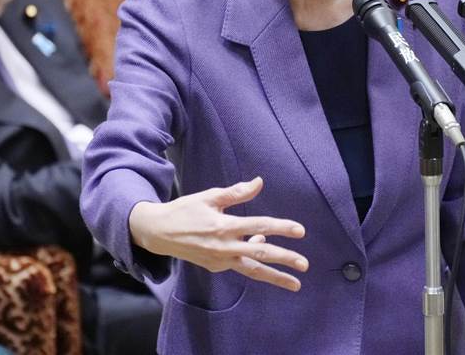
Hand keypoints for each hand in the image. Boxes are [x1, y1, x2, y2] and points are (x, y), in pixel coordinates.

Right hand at [129, 176, 307, 291]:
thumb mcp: (210, 196)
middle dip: (285, 260)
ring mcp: (220, 260)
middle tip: (305, 265)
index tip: (300, 231)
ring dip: (275, 276)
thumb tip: (259, 182)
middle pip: (261, 255)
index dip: (281, 228)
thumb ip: (236, 193)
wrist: (158, 233)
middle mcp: (224, 247)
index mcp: (225, 226)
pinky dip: (253, 260)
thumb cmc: (185, 210)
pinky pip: (240, 264)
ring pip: (253, 270)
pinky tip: (260, 247)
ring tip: (295, 283)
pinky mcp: (215, 267)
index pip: (260, 227)